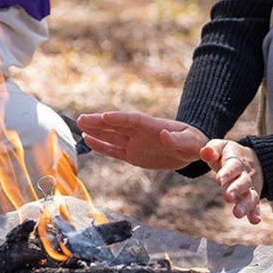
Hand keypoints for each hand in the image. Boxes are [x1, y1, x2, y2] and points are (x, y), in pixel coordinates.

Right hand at [77, 111, 206, 170]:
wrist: (190, 150)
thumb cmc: (193, 143)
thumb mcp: (190, 142)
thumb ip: (178, 140)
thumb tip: (165, 135)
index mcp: (153, 126)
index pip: (133, 121)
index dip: (119, 119)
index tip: (105, 117)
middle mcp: (140, 133)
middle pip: (116, 126)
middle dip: (99, 122)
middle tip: (81, 119)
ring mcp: (135, 143)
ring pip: (112, 136)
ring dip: (96, 131)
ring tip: (79, 126)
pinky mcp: (133, 155)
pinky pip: (115, 150)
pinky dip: (102, 146)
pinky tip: (88, 141)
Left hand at [201, 140, 263, 224]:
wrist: (253, 159)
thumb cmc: (230, 154)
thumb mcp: (221, 147)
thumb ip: (212, 149)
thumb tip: (205, 152)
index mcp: (236, 161)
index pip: (232, 166)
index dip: (226, 173)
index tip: (219, 180)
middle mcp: (245, 175)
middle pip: (243, 182)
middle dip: (236, 189)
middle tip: (227, 197)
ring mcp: (251, 187)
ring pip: (250, 196)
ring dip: (245, 205)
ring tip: (237, 213)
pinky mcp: (253, 196)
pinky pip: (256, 205)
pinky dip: (255, 212)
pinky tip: (254, 220)